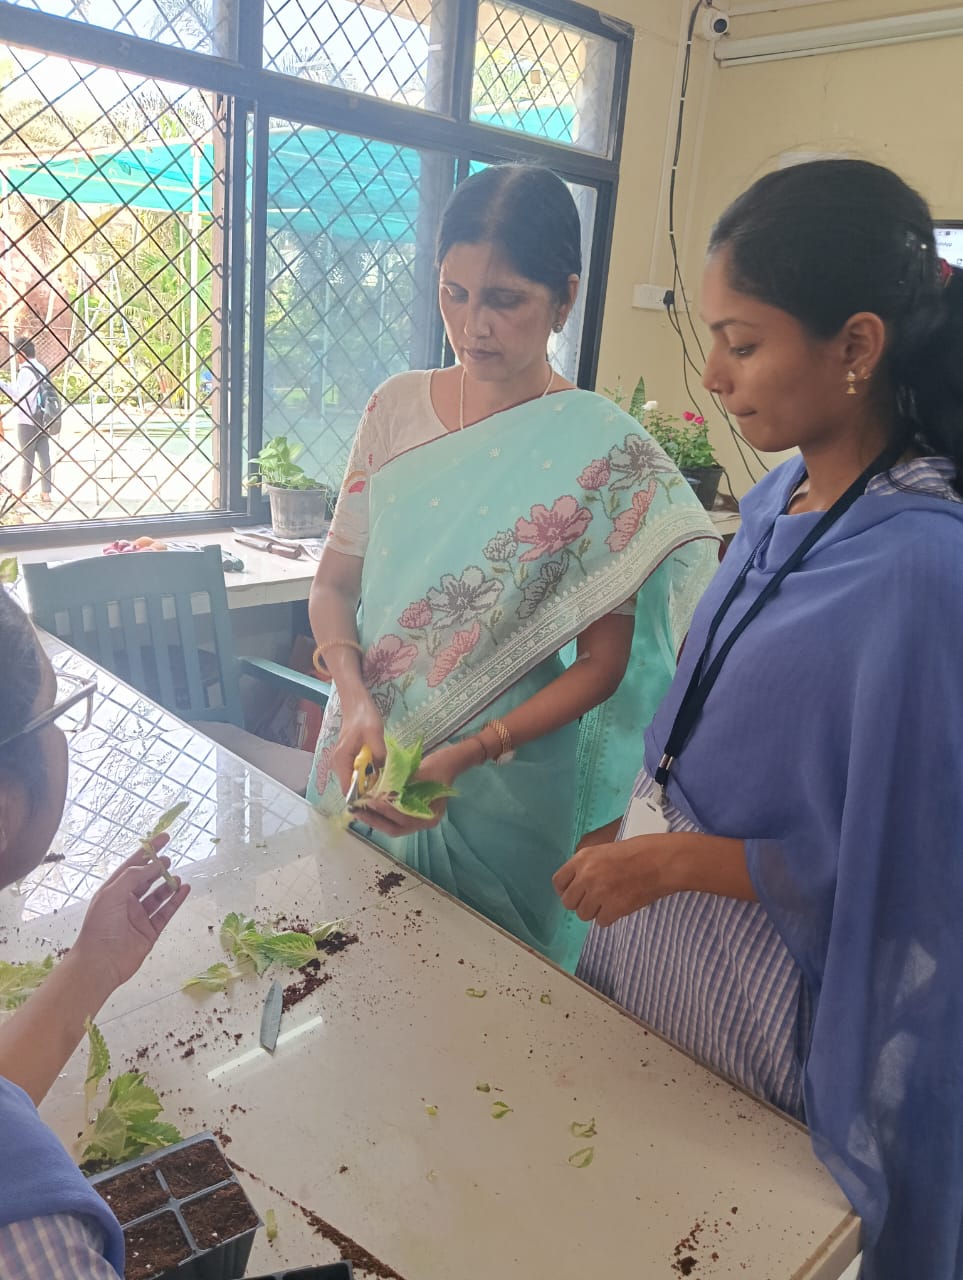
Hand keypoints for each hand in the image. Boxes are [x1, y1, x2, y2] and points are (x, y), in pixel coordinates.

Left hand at [72, 836, 189, 991]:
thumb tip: (153, 865)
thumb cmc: (100, 926)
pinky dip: (176, 901)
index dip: (148, 851)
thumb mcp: (111, 894)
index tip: (164, 838)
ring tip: (177, 878)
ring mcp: (139, 917)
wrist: (100, 963)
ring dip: (168, 885)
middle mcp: (126, 902)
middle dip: (159, 868)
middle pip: (146, 880)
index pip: (133, 865)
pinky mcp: (150, 932)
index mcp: (114, 891)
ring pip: (158, 896)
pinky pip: (166, 912)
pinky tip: (184, 891)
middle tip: (170, 859)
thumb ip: (133, 877)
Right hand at [332, 699, 385, 795]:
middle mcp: (337, 764)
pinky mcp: (347, 759)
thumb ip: (378, 754)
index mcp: (341, 760)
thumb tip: (383, 773)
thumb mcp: (375, 734)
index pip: (348, 789)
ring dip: (368, 782)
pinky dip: (367, 774)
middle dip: (367, 790)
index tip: (379, 796)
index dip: (362, 796)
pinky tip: (378, 769)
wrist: (356, 703)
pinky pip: (356, 773)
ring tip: (383, 778)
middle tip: (385, 787)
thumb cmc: (364, 716)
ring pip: (354, 781)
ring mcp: (341, 762)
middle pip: (351, 788)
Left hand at [354, 739, 474, 837]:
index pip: (403, 818)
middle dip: (374, 820)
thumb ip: (402, 787)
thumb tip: (381, 794)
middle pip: (395, 828)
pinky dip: (379, 815)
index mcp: (430, 816)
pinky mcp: (410, 815)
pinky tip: (367, 807)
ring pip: (391, 826)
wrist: (447, 763)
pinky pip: (392, 820)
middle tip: (356, 810)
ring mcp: (417, 821)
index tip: (370, 801)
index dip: (386, 810)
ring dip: (374, 819)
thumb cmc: (437, 767)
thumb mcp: (420, 774)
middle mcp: (424, 823)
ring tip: (357, 810)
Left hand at [552, 836, 675, 926]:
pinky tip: (620, 906)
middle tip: (594, 899)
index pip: (558, 882)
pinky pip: (601, 922)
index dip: (565, 890)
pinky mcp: (614, 908)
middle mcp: (586, 876)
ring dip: (595, 911)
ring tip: (610, 901)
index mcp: (582, 858)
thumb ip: (587, 866)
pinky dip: (610, 917)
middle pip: (568, 902)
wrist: (661, 861)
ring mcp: (599, 893)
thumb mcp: (604, 850)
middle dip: (580, 903)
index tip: (574, 893)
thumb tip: (576, 885)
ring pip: (584, 914)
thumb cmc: (637, 852)